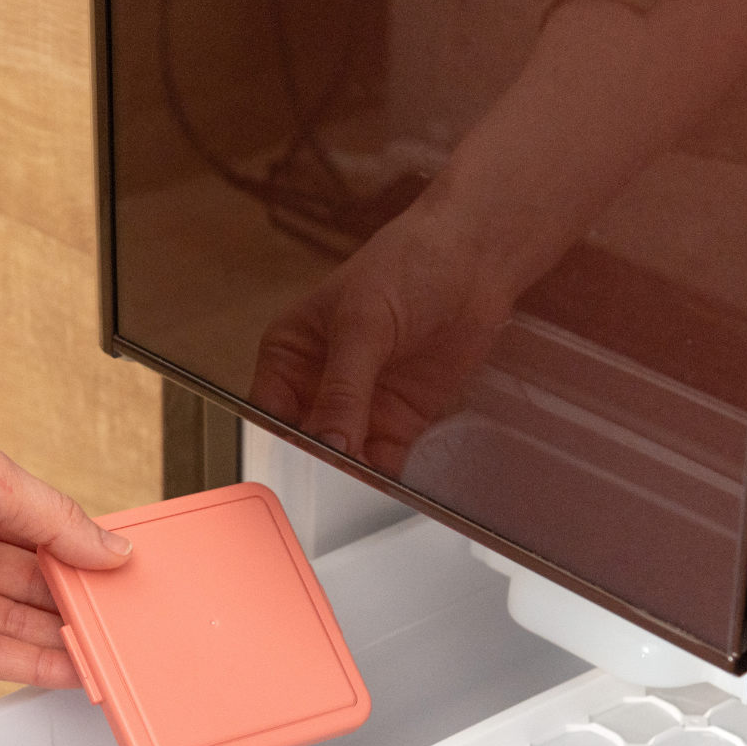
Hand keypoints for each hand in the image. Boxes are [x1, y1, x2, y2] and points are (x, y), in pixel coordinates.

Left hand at [0, 423, 131, 687]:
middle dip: (73, 600)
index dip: (79, 555)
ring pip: (13, 623)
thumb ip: (60, 520)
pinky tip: (68, 668)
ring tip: (105, 650)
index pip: (42, 535)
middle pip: (30, 584)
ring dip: (59, 638)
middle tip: (118, 616)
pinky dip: (29, 663)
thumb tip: (110, 547)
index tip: (116, 573)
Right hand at [251, 195, 509, 477]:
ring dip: (353, 476)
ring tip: (363, 485)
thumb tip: (327, 443)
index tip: (305, 458)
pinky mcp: (399, 423)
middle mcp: (318, 386)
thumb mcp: (364, 323)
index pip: (270, 411)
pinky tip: (391, 486)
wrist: (477, 259)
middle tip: (336, 476)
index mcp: (290, 355)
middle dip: (319, 462)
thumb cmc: (409, 264)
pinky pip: (384, 463)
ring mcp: (359, 407)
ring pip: (344, 458)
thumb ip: (343, 388)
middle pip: (305, 441)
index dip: (282, 438)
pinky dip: (387, 479)